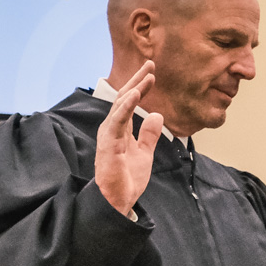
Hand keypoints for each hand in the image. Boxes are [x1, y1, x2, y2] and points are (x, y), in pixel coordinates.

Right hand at [96, 61, 163, 217]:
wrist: (118, 202)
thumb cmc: (127, 179)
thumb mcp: (144, 153)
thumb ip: (148, 135)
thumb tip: (156, 114)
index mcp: (120, 130)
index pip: (129, 103)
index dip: (140, 87)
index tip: (152, 73)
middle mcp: (112, 129)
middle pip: (124, 99)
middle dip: (137, 81)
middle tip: (151, 64)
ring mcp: (109, 136)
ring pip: (120, 107)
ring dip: (133, 90)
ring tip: (147, 76)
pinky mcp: (109, 145)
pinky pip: (117, 122)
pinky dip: (125, 107)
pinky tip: (135, 95)